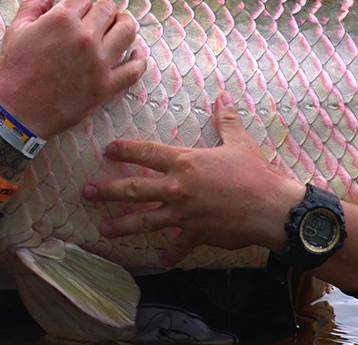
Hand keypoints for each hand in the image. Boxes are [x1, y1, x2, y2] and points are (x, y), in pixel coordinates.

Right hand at [0, 0, 146, 137]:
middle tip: (97, 20)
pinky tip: (134, 55)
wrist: (18, 112)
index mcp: (61, 20)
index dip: (79, 4)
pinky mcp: (106, 85)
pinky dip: (138, 60)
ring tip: (117, 30)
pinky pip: (134, 69)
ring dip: (124, 26)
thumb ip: (33, 5)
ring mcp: (99, 62)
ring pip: (127, 31)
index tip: (76, 14)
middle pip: (108, 9)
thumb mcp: (16, 31)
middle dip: (102, 11)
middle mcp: (84, 37)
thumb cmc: (15, 71)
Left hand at [83, 92, 306, 264]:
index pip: (147, 153)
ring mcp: (184, 214)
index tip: (108, 150)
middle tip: (87, 193)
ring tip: (103, 230)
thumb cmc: (256, 173)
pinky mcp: (195, 234)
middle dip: (108, 190)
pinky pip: (178, 246)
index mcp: (185, 162)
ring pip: (145, 220)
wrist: (271, 208)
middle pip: (135, 189)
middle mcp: (178, 188)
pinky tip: (160, 261)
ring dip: (122, 225)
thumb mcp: (240, 142)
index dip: (126, 150)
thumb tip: (222, 97)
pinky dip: (170, 254)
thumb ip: (226, 120)